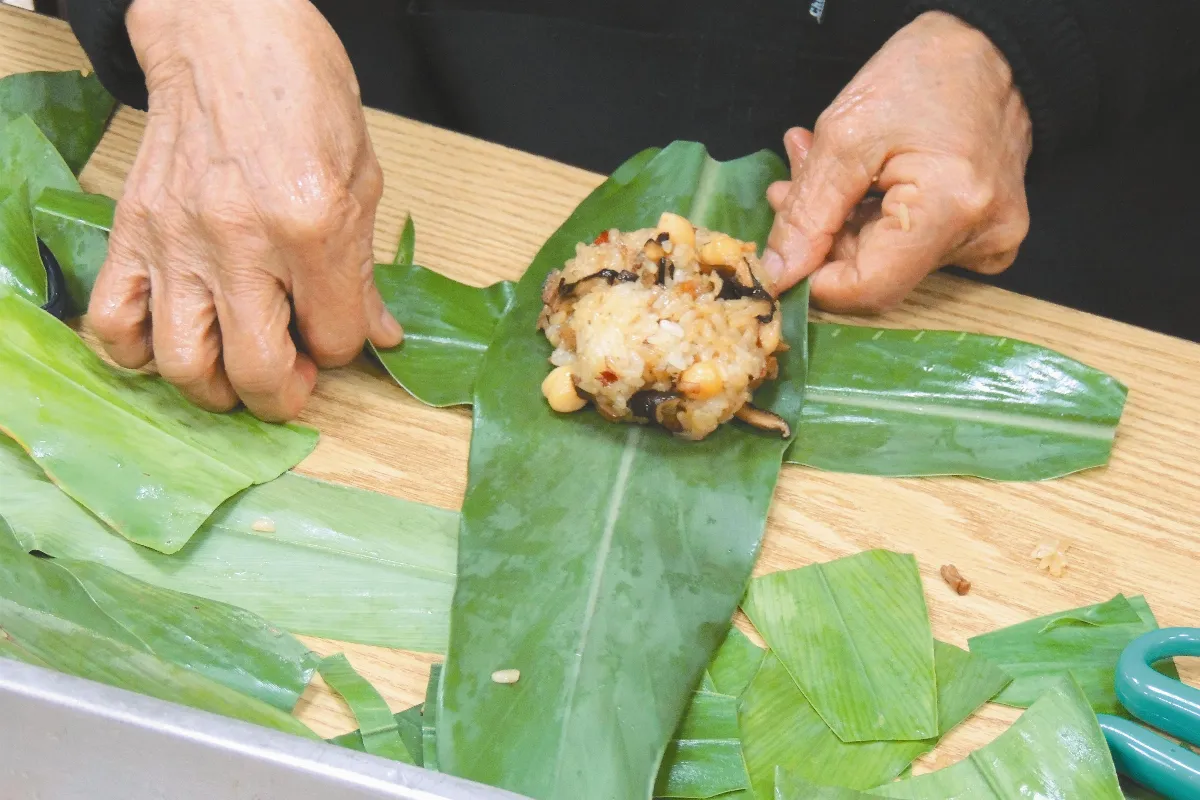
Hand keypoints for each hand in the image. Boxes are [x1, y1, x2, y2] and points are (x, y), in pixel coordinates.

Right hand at [90, 0, 401, 420]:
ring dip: (216, 390)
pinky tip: (175, 341)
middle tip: (293, 379)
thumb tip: (380, 335)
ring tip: (236, 372)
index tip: (336, 333)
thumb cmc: (303, 94)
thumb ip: (365, 271)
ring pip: (184, 366)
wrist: (226, 33)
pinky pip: (114, 322)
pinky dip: (139, 353)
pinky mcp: (132, 230)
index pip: (336, 341)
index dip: (344, 351)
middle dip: (285, 396)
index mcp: (313, 227)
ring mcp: (178, 240)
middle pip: (260, 373)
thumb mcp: (362, 179)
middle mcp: (241, 243)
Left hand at [762, 11, 1032, 311]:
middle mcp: (982, 237)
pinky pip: (915, 247)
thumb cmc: (926, 72)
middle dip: (823, 236)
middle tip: (794, 181)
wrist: (993, 48)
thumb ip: (808, 213)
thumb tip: (779, 274)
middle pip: (876, 274)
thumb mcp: (846, 133)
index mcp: (950, 209)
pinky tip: (860, 179)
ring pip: (889, 260)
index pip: (868, 289)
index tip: (784, 246)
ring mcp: (991, 240)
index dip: (815, 279)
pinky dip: (875, 218)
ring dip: (843, 219)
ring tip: (820, 162)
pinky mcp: (988, 235)